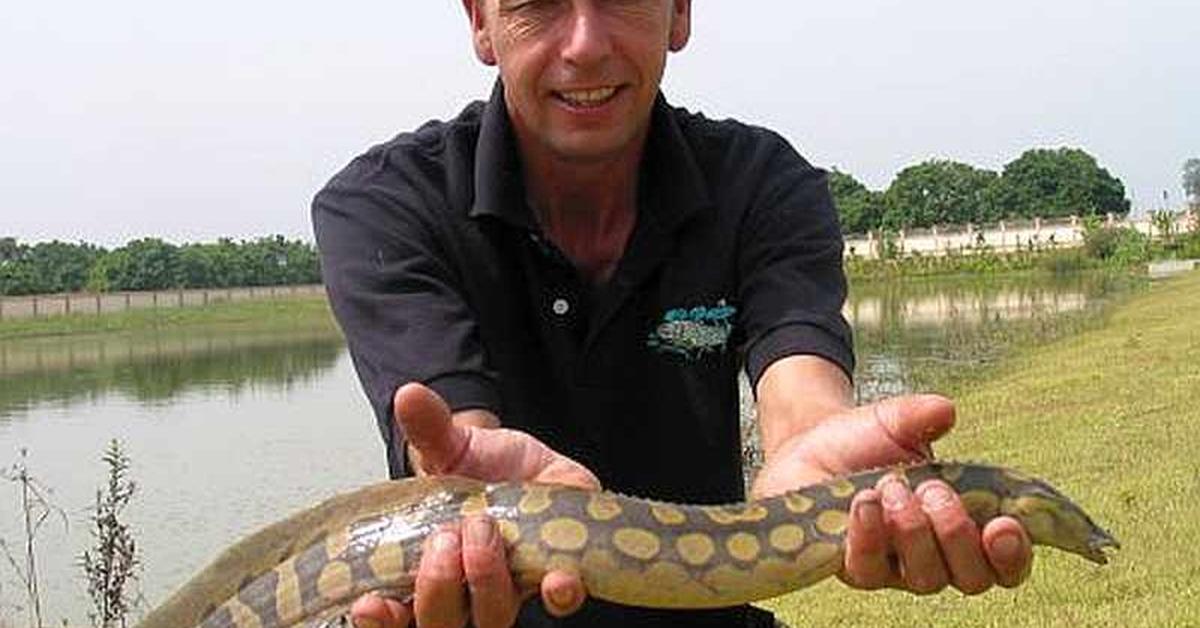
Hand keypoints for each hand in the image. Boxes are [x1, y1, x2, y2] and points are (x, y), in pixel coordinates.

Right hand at [351, 383, 597, 626]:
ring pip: (495, 618)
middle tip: (447, 537)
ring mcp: (510, 590)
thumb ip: (429, 428)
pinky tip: (559, 578)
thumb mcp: (448, 445)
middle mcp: (465, 593)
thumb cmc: (476, 467)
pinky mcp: (554, 573)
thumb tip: (409, 394)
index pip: (396, 617)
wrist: (526, 463)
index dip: (382, 621)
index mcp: (426, 571)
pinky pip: (559, 599)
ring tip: (486, 530)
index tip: (371, 603)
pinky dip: (559, 592)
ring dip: (487, 583)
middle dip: (439, 587)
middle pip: (444, 624)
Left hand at [752, 394, 1032, 595]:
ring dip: (915, 531)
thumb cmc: (867, 441)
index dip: (1013, 553)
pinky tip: (865, 503)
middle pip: (972, 577)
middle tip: (934, 490)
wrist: (811, 449)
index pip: (1005, 563)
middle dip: (958, 533)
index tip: (1004, 523)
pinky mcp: (856, 567)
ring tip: (892, 488)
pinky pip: (869, 567)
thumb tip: (945, 411)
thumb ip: (922, 416)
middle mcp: (938, 557)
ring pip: (926, 578)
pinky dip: (870, 534)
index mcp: (966, 526)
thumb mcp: (897, 422)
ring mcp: (897, 568)